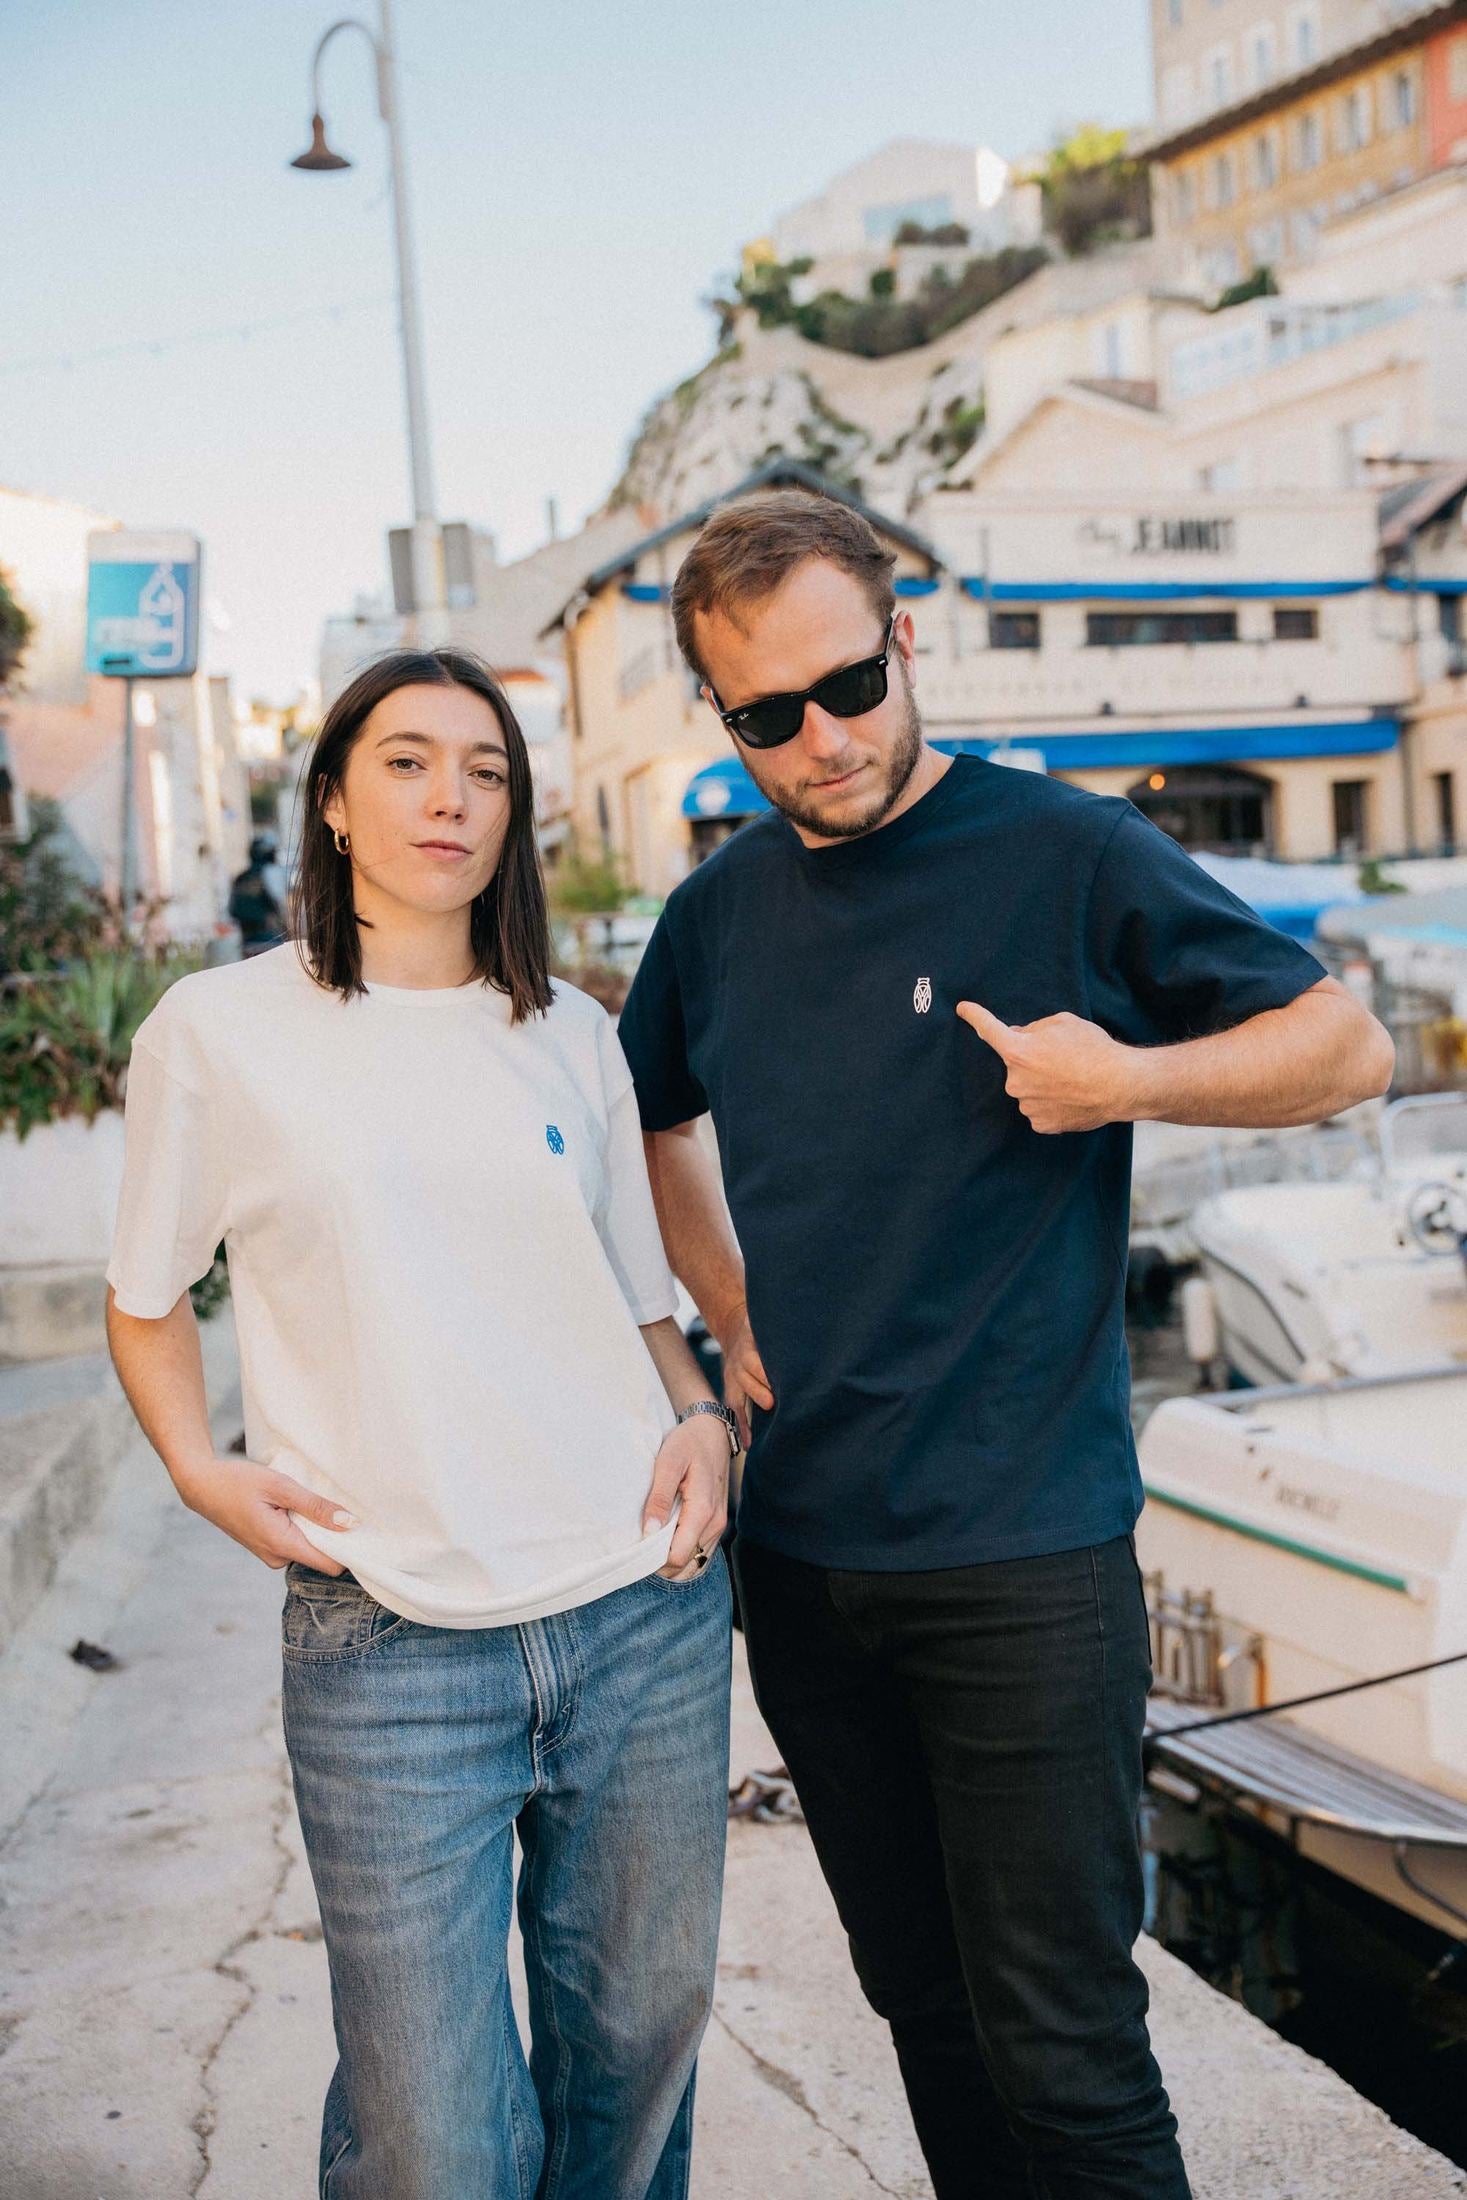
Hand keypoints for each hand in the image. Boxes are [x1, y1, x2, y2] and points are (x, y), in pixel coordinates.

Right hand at [174, 1454, 358, 1573]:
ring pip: (309, 1548)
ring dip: (315, 1528)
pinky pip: (296, 1543)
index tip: (362, 1530)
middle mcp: (277, 1558)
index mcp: (282, 1545)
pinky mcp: (267, 1548)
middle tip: (335, 1505)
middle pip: (322, 1557)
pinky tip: (296, 1506)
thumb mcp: (281, 1487)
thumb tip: (350, 1523)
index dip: (349, 1550)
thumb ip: (316, 1506)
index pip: (331, 1565)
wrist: (202, 1485)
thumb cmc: (239, 1482)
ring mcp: (270, 1555)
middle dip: (333, 1535)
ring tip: (309, 1501)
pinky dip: (302, 1527)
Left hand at [642, 1415, 728, 1577]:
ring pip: (694, 1563)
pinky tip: (667, 1538)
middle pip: (685, 1565)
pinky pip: (700, 1553)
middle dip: (661, 1563)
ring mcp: (719, 1526)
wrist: (713, 1432)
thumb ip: (659, 1498)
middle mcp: (715, 1524)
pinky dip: (683, 1553)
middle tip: (640, 1545)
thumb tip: (650, 1532)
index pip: (677, 1556)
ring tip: (652, 1541)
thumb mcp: (668, 1463)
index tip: (636, 1548)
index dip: (654, 1560)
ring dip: (672, 1560)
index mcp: (702, 1511)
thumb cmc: (688, 1443)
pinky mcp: (717, 1524)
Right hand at [717, 1301, 772, 1450]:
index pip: (755, 1360)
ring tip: (756, 1434)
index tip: (778, 1381)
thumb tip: (802, 1316)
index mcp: (749, 1346)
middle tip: (772, 1402)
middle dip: (759, 1390)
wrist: (736, 1330)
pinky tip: (748, 1444)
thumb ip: (779, 1321)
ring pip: (738, 1396)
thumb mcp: (763, 1320)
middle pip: (746, 1378)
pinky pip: (735, 1410)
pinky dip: (741, 1427)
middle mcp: (739, 1363)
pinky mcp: (733, 1390)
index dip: (764, 1371)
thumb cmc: (760, 1327)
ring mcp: (734, 1377)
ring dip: (747, 1415)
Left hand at [956, 1001, 1138, 1134]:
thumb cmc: (1094, 1049)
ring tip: (1072, 1079)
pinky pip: (1039, 1109)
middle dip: (1032, 1059)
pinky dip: (1051, 1103)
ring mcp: (1027, 1106)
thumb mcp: (1064, 1023)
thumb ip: (1035, 1029)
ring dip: (1043, 1083)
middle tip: (1062, 1059)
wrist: (1120, 1085)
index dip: (975, 1016)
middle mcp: (1016, 1081)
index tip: (963, 1009)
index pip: (988, 1029)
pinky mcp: (1040, 1124)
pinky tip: (1070, 1097)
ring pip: (1028, 1088)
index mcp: (1018, 1052)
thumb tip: (1020, 1036)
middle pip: (1016, 1064)